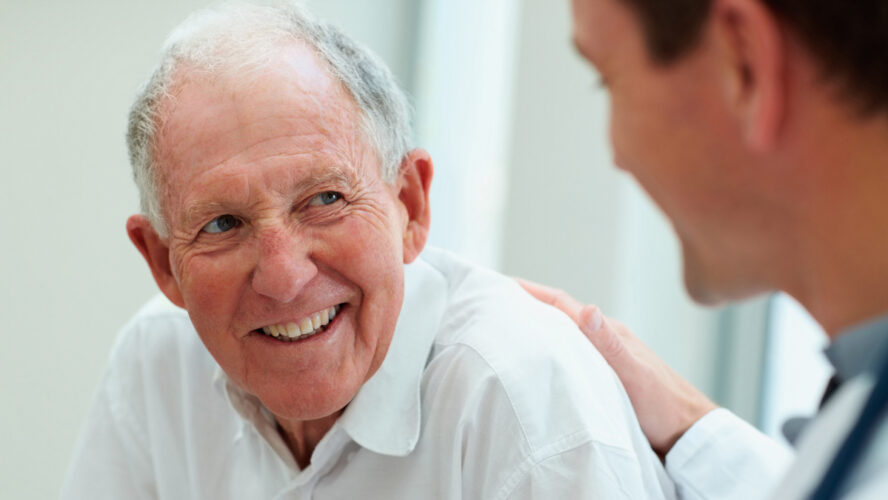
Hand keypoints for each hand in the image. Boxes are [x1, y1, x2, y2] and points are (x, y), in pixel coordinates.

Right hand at [518, 279, 717, 456]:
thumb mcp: (634, 375)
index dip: (529, 292)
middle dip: (525, 305)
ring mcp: (604, 356)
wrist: (688, 434)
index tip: (499, 285)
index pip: (561, 304)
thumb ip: (610, 344)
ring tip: (506, 328)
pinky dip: (549, 349)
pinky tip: (538, 360)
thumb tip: (588, 308)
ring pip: (562, 334)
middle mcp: (603, 339)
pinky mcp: (604, 375)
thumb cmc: (664, 406)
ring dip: (536, 326)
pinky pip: (569, 354)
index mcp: (608, 332)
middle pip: (557, 314)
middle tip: (492, 303)